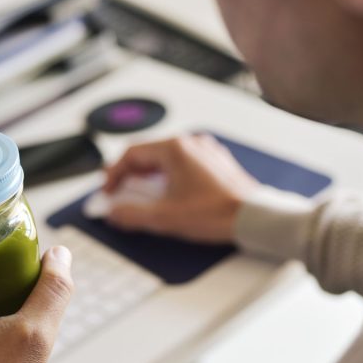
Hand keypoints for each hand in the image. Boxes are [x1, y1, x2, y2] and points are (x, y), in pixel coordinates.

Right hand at [104, 134, 259, 242]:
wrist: (253, 218)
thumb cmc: (217, 213)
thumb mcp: (164, 217)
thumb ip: (131, 215)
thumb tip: (113, 213)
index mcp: (174, 149)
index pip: (131, 154)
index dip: (114, 174)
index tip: (108, 192)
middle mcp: (190, 144)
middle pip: (147, 155)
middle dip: (129, 176)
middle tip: (120, 194)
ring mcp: (204, 152)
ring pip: (164, 159)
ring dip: (148, 177)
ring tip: (141, 198)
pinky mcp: (214, 163)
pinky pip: (182, 165)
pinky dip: (167, 177)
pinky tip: (167, 196)